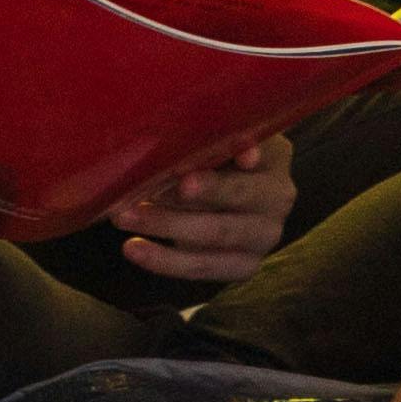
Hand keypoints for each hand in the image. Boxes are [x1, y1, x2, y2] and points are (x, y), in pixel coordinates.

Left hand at [119, 119, 299, 276]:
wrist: (235, 189)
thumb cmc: (221, 149)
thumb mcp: (223, 134)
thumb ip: (214, 137)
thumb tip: (199, 151)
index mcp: (276, 161)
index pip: (251, 169)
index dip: (220, 180)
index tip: (186, 182)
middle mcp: (277, 202)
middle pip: (231, 206)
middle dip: (183, 206)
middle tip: (141, 198)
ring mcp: (263, 239)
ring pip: (213, 240)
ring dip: (165, 227)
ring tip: (122, 217)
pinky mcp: (243, 266)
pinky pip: (201, 267)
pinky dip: (163, 260)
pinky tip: (133, 247)